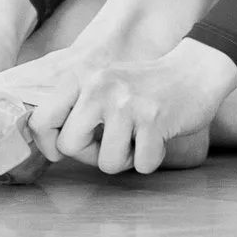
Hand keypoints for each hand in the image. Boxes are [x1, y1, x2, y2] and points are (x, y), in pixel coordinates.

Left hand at [13, 32, 236, 177]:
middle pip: (69, 146)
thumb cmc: (145, 88)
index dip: (48, 144)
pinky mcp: (153, 119)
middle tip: (112, 143)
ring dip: (126, 160)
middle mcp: (99, 87)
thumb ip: (77, 108)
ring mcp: (126, 102)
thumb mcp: (104, 84)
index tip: (63, 151)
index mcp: (82, 78)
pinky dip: (151, 159)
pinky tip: (159, 137)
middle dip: (90, 155)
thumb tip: (51, 147)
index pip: (41, 119)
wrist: (195, 71)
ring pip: (107, 162)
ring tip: (138, 138)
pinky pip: (141, 164)